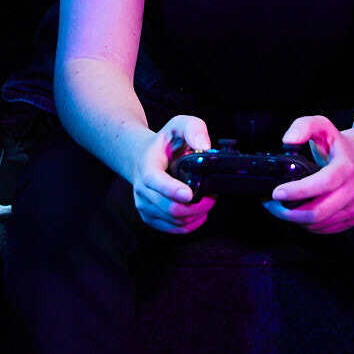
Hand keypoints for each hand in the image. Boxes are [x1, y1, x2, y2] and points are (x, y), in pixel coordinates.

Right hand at [133, 115, 214, 233]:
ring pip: (173, 221)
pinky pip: (172, 228)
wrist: (142, 157)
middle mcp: (141, 189)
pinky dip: (190, 224)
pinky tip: (198, 214)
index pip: (156, 182)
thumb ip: (193, 129)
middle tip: (212, 196)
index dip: (173, 190)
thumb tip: (204, 146)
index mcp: (147, 167)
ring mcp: (144, 205)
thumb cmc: (165, 142)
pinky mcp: (150, 217)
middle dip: (196, 206)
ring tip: (206, 201)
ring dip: (195, 215)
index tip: (190, 194)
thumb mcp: (179, 125)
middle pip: (169, 207)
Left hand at [266, 115, 353, 234]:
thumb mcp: (321, 125)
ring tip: (282, 208)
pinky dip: (307, 225)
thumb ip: (303, 126)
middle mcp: (353, 189)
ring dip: (295, 220)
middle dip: (289, 213)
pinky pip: (324, 229)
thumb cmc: (337, 144)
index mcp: (346, 167)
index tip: (277, 193)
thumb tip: (288, 141)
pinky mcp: (353, 218)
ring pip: (318, 224)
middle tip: (272, 205)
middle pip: (318, 212)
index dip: (298, 191)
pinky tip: (299, 212)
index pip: (322, 184)